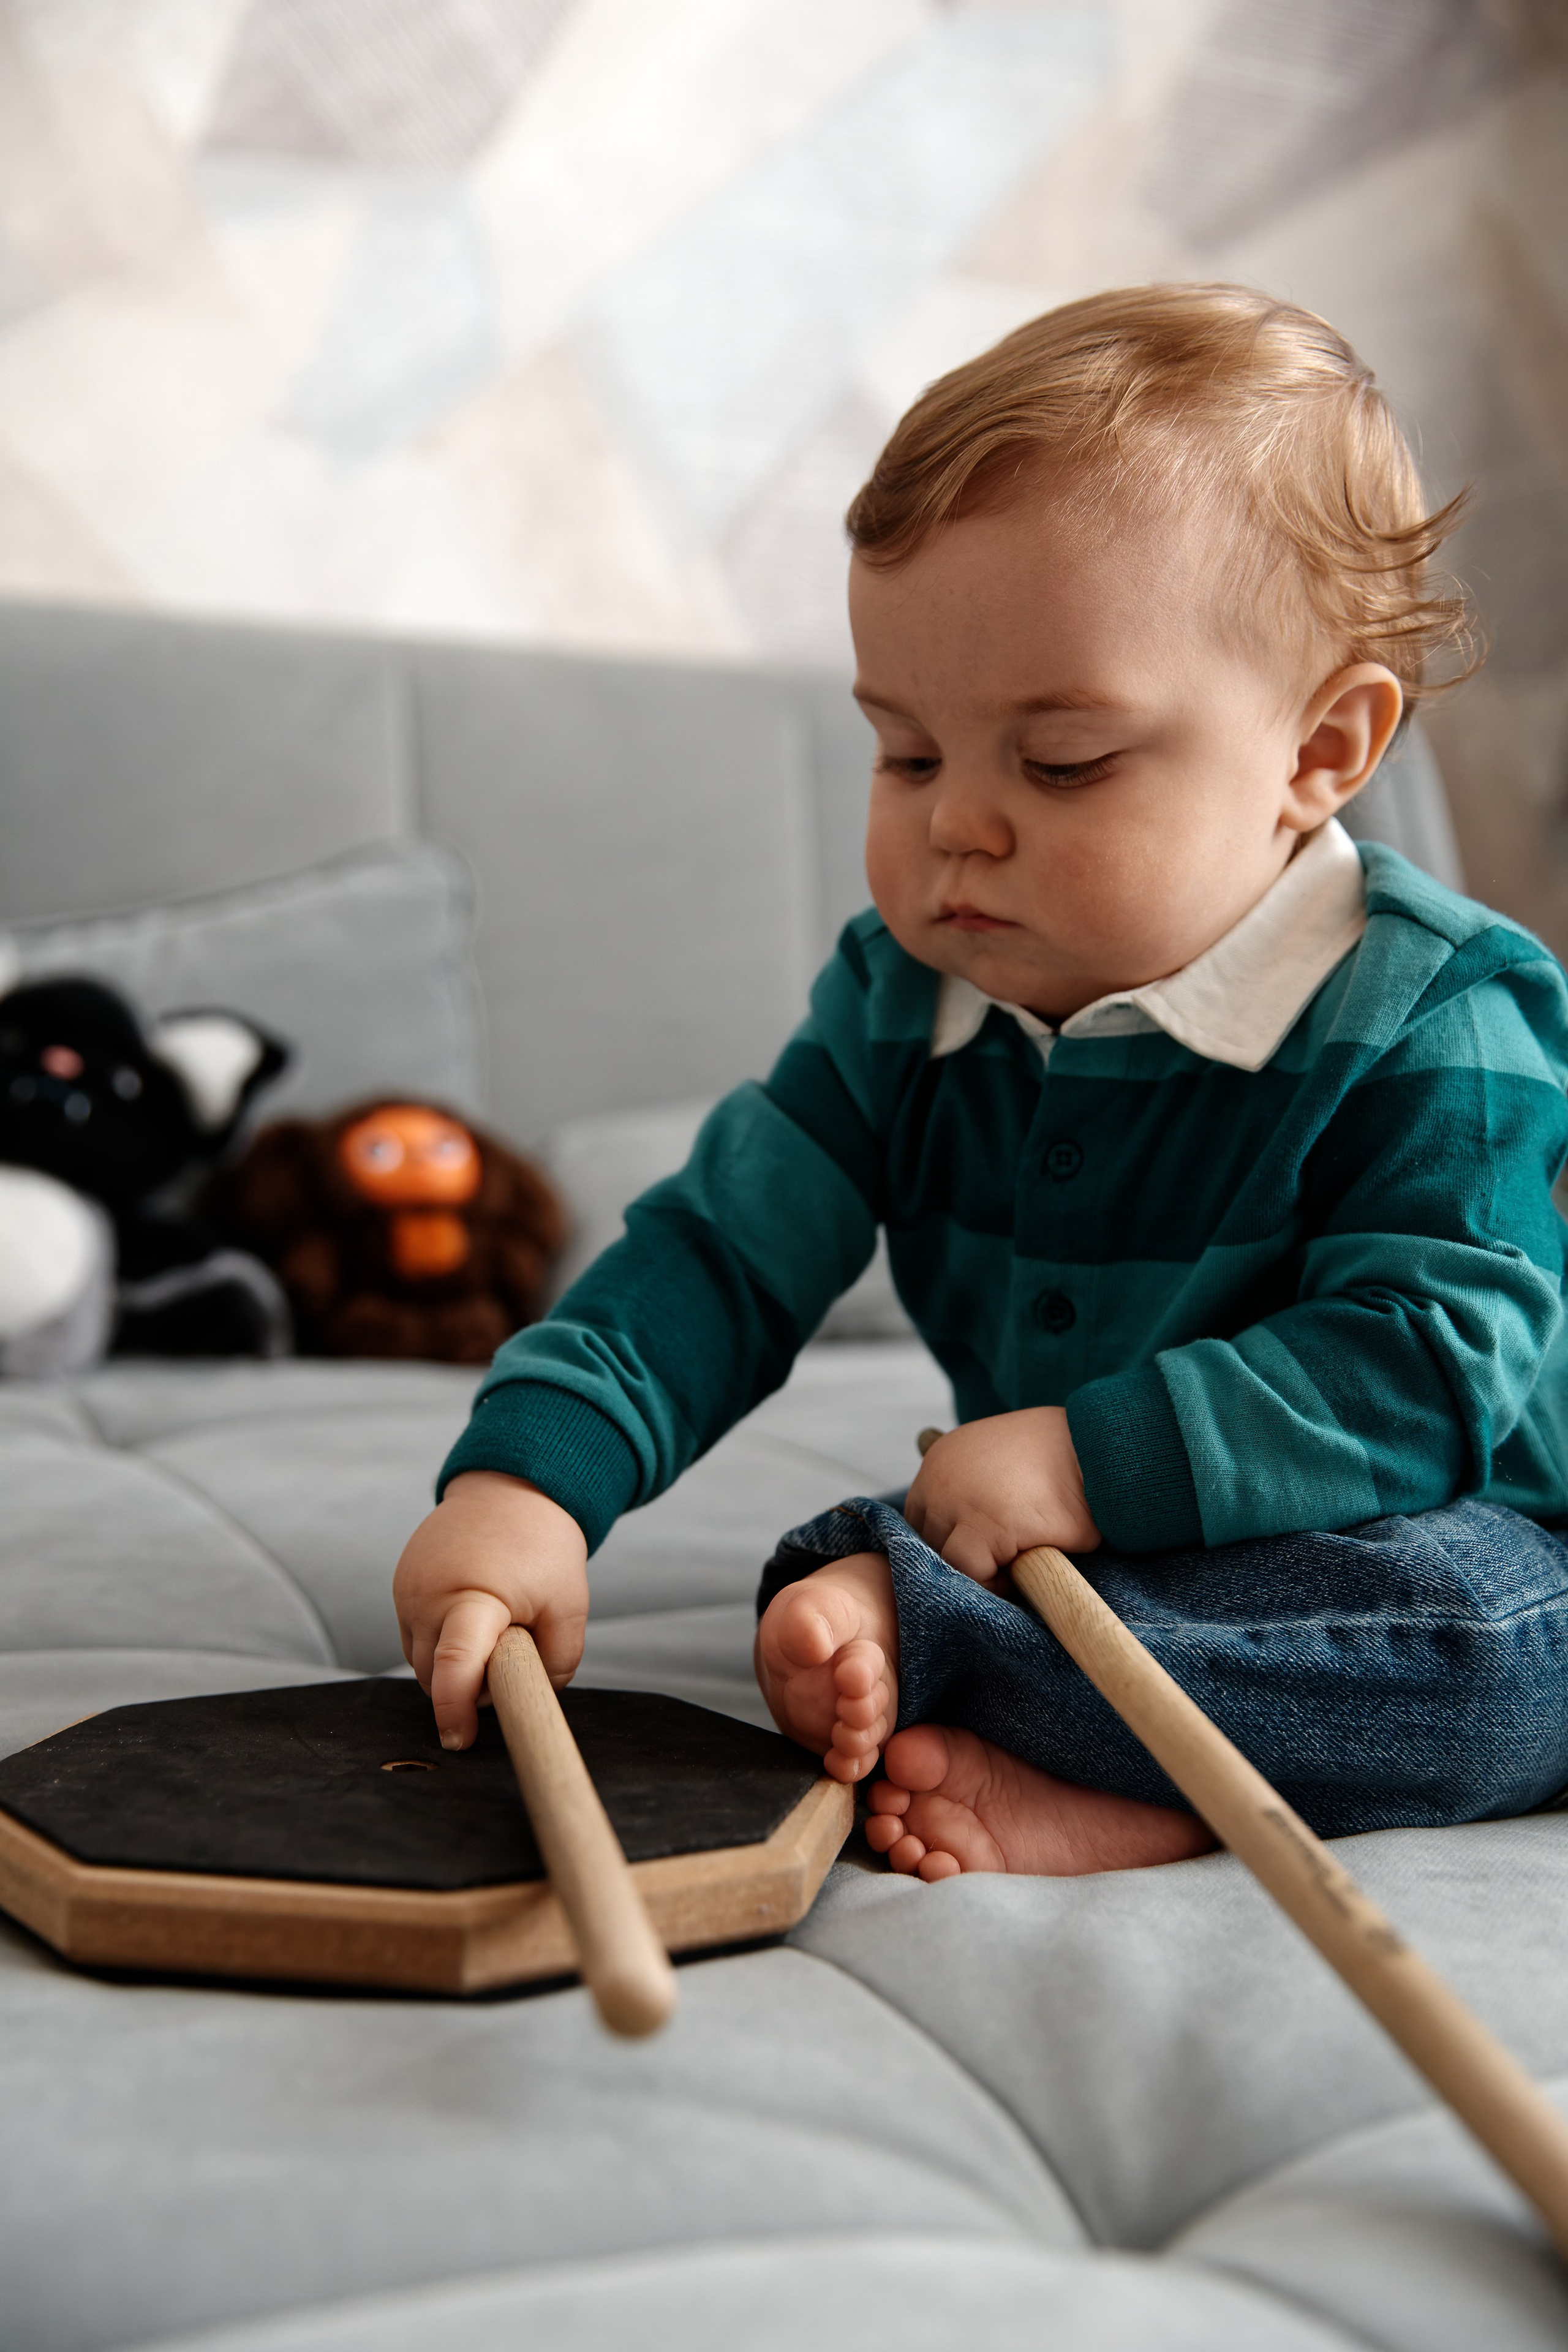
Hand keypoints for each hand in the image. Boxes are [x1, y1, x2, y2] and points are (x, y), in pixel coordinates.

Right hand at [393, 1472, 588, 1749]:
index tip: (458, 1739)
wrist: (511, 1489)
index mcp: (473, 1596)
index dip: (455, 1708)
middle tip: (509, 1659)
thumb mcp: (569, 1606)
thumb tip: (525, 1699)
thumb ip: (556, 1663)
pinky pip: (416, 1637)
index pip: (455, 1662)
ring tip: (494, 1630)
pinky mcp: (400, 1586)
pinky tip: (472, 1618)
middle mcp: (427, 1595)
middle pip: (435, 1674)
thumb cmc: (544, 1546)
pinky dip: (442, 1643)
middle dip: (467, 1687)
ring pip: (422, 1661)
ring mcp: (407, 1589)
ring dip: (453, 1667)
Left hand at [903, 1407, 1099, 1580]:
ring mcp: (957, 1502)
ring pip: (948, 1560)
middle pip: (929, 1541)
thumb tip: (956, 1538)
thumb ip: (975, 1488)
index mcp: (941, 1458)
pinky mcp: (985, 1528)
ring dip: (979, 1570)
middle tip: (1004, 1559)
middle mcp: (938, 1478)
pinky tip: (1029, 1566)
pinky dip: (997, 1583)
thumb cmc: (1060, 1461)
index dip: (949, 1541)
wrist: (1101, 1451)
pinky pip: (974, 1574)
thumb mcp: (1003, 1463)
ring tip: (1019, 1563)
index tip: (982, 1550)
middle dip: (962, 1556)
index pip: (921, 1518)